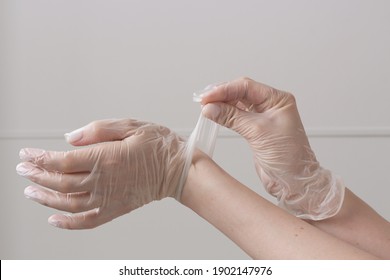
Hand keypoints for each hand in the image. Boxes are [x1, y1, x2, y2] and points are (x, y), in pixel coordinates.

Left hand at [16, 119, 186, 228]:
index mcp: (106, 158)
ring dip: (46, 198)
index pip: (63, 161)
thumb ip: (98, 130)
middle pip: (60, 183)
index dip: (41, 158)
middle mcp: (104, 181)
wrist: (178, 169)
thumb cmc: (159, 145)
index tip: (28, 154)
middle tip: (23, 170)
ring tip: (31, 192)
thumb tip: (71, 138)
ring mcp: (109, 198)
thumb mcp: (130, 126)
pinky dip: (68, 223)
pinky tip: (54, 219)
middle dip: (37, 176)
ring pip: (69, 203)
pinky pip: (88, 221)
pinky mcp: (116, 208)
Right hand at [201, 77, 343, 219]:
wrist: (293, 181)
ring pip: (237, 104)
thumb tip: (210, 108)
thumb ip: (232, 117)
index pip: (246, 87)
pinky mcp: (255, 129)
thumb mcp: (257, 132)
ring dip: (221, 104)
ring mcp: (263, 117)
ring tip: (205, 106)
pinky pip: (237, 116)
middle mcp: (271, 105)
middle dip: (220, 94)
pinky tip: (214, 114)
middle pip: (240, 92)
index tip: (207, 96)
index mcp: (278, 100)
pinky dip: (224, 114)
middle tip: (202, 99)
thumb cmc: (288, 158)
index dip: (224, 90)